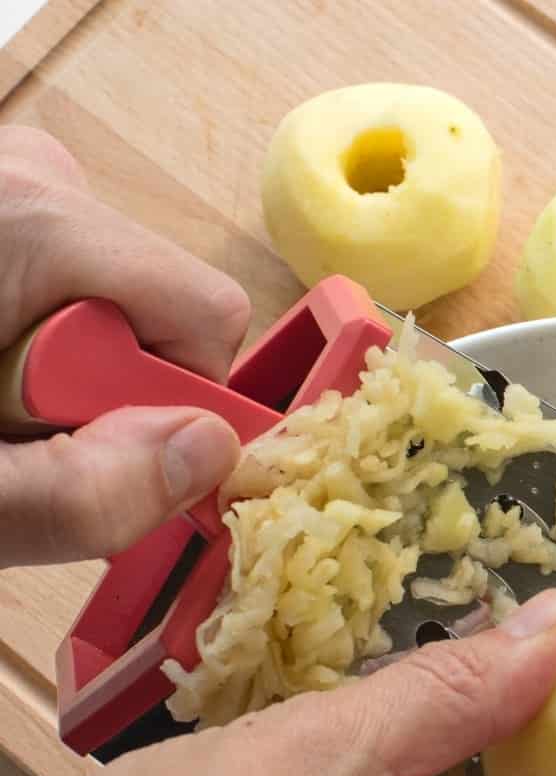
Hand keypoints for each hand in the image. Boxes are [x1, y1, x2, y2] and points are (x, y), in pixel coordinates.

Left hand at [0, 126, 249, 566]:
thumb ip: (80, 495)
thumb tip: (212, 454)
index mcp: (37, 224)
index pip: (210, 316)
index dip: (177, 405)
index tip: (92, 443)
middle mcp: (42, 179)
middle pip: (168, 313)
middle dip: (112, 392)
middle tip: (14, 425)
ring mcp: (27, 181)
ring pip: (130, 304)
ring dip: (76, 373)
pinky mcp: (19, 200)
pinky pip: (91, 283)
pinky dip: (51, 336)